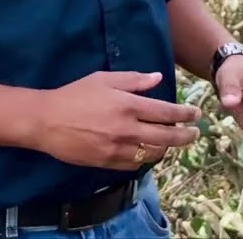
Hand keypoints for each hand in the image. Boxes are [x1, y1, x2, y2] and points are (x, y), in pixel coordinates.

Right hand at [36, 71, 201, 170]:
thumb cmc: (75, 95)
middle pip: (167, 137)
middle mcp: (127, 129)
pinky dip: (147, 158)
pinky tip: (150, 151)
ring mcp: (118, 149)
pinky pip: (136, 164)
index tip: (195, 115)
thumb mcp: (104, 79)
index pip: (167, 113)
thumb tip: (158, 78)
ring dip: (167, 148)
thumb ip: (134, 80)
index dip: (185, 115)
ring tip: (173, 142)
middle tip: (195, 134)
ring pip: (153, 153)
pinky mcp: (108, 162)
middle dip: (186, 136)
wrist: (47, 121)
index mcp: (128, 105)